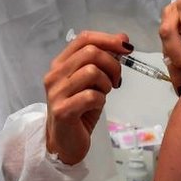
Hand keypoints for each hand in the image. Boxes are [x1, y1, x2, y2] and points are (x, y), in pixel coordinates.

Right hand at [43, 30, 131, 164]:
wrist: (65, 142)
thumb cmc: (80, 109)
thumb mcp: (93, 81)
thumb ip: (103, 60)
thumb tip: (123, 39)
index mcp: (60, 63)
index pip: (84, 38)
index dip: (108, 39)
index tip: (126, 47)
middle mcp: (54, 74)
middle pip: (90, 52)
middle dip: (112, 64)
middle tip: (116, 80)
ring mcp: (56, 93)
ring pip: (91, 71)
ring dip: (106, 83)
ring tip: (104, 94)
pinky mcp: (62, 111)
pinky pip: (91, 95)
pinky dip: (101, 99)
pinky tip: (97, 105)